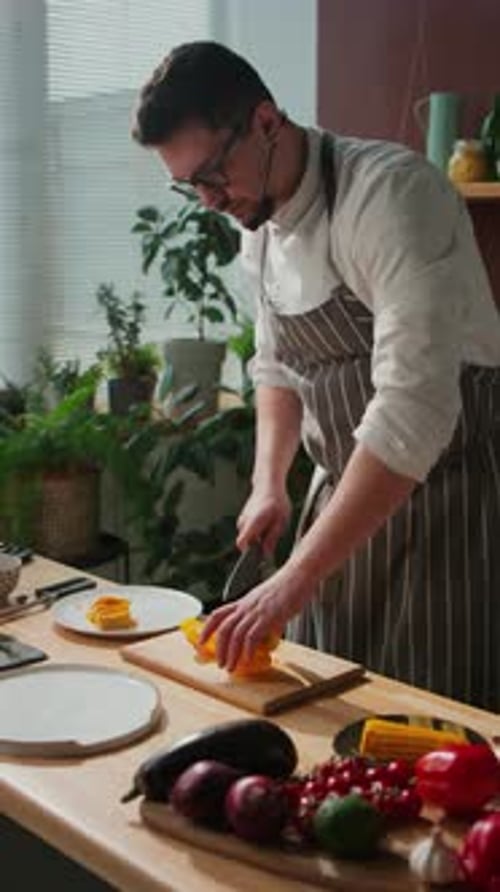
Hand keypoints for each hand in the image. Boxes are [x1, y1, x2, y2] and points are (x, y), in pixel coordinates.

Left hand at [199, 562, 313, 671]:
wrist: (299, 575)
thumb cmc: (287, 587)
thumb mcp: (268, 601)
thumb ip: (263, 618)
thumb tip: (266, 637)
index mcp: (244, 602)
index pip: (218, 614)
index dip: (207, 628)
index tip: (201, 641)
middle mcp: (247, 606)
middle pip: (224, 628)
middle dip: (219, 648)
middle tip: (220, 663)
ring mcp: (257, 611)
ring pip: (235, 634)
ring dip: (231, 653)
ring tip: (231, 666)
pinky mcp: (269, 616)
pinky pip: (252, 636)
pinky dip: (248, 650)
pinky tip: (248, 658)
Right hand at [236, 484, 290, 553]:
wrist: (269, 484)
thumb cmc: (277, 502)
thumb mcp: (281, 522)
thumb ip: (272, 538)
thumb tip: (266, 554)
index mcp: (252, 523)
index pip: (241, 543)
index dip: (248, 553)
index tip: (258, 555)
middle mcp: (244, 522)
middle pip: (246, 542)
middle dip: (257, 544)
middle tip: (272, 537)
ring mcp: (242, 519)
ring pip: (248, 536)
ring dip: (258, 536)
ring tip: (271, 526)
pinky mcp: (244, 517)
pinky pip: (249, 529)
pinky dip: (257, 529)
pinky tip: (267, 522)